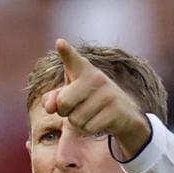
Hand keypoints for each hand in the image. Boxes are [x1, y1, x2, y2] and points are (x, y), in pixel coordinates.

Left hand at [42, 39, 150, 159]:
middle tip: (76, 107)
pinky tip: (99, 121)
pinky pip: (88, 128)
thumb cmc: (89, 100)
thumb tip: (49, 108)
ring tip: (91, 113)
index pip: (72, 60)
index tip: (60, 43)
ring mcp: (107, 94)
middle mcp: (96, 78)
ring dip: (79, 122)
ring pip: (75, 119)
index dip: (66, 52)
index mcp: (83, 70)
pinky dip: (90, 129)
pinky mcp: (114, 111)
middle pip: (63, 102)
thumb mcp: (70, 96)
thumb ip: (53, 98)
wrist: (124, 113)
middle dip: (64, 111)